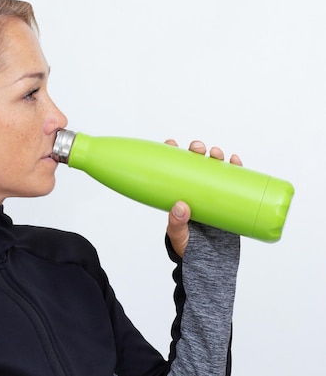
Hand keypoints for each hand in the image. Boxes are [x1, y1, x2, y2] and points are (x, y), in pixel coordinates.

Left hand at [163, 140, 242, 256]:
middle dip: (197, 151)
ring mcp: (213, 196)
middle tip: (198, 149)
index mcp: (178, 194)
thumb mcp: (178, 236)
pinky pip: (235, 182)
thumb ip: (176, 224)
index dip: (172, 153)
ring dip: (216, 156)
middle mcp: (194, 191)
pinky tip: (236, 160)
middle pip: (195, 164)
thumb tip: (180, 205)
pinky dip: (236, 169)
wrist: (210, 265)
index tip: (171, 143)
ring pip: (215, 169)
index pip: (172, 169)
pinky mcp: (229, 203)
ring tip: (217, 153)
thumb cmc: (188, 250)